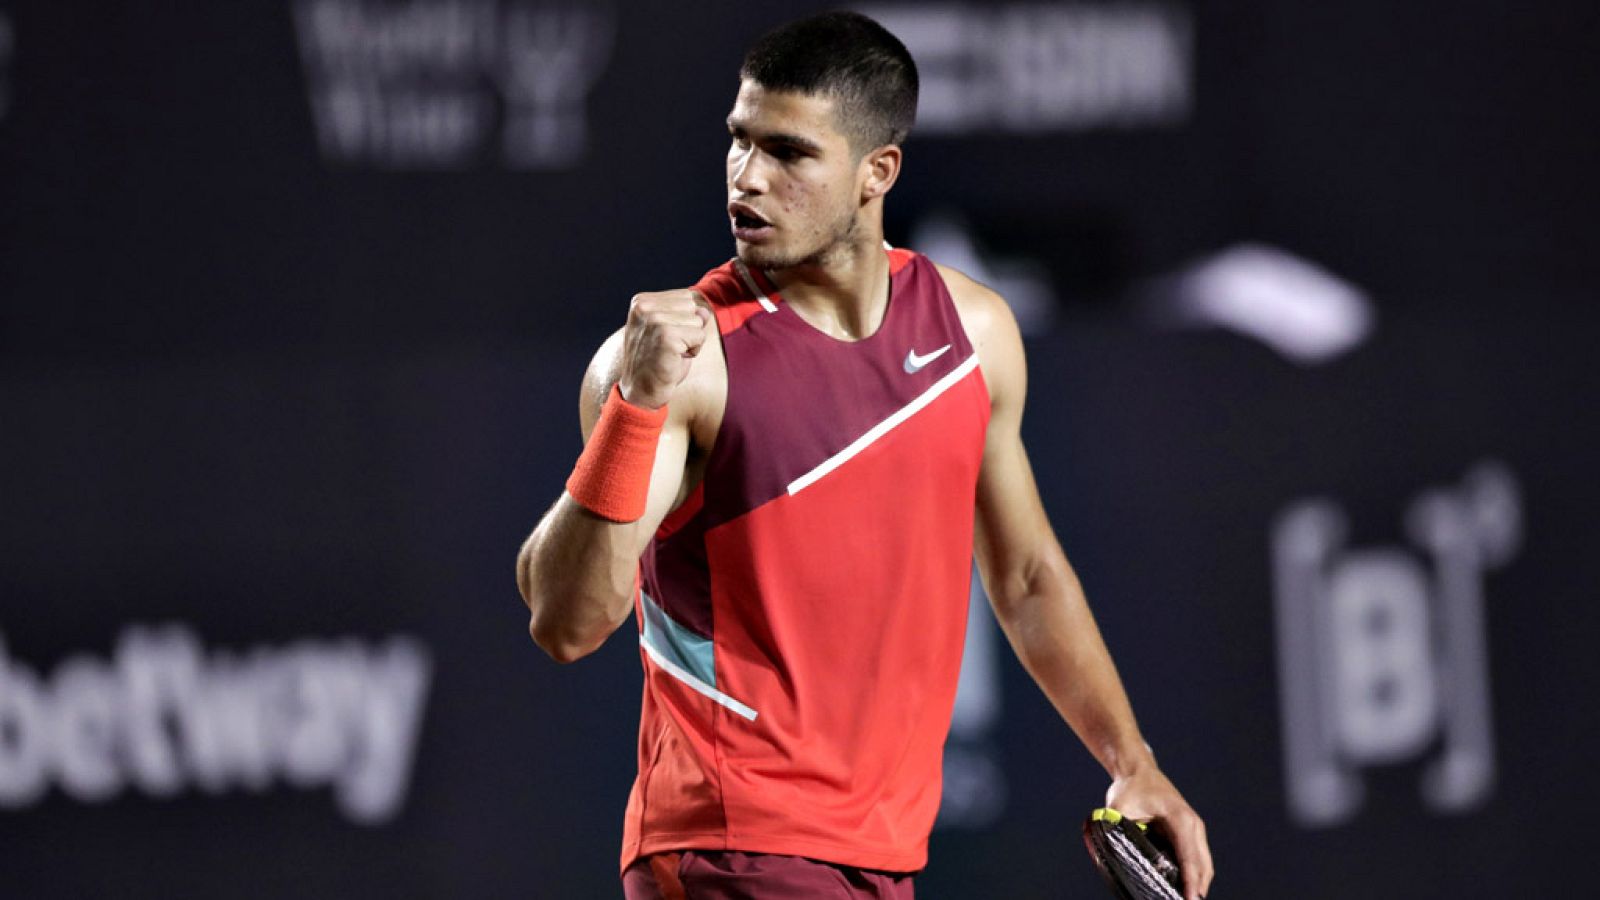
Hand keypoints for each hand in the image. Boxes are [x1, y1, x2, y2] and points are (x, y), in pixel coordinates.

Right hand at [619, 290, 712, 408]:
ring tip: (670, 354)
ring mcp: (654, 320)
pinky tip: (674, 360)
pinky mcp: (666, 336)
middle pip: (692, 306)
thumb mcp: (668, 332)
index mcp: (641, 301)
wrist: (639, 392)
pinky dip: (693, 352)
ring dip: (691, 341)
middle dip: (689, 329)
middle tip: (668, 347)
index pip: (684, 297)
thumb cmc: (655, 362)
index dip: (682, 320)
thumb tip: (705, 311)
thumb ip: (686, 316)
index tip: (663, 338)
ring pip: (698, 321)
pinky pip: (700, 337)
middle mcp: (645, 307)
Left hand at [1104, 765, 1212, 899]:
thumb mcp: (1119, 807)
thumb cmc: (1131, 787)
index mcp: (1180, 819)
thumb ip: (1115, 828)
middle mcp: (1193, 824)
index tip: (1189, 899)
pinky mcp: (1189, 833)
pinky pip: (1196, 859)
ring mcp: (1194, 829)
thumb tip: (1112, 851)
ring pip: (1203, 864)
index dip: (1190, 881)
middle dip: (1197, 888)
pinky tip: (1185, 889)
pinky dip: (1194, 875)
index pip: (1189, 856)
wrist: (1138, 771)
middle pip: (1202, 865)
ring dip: (1197, 884)